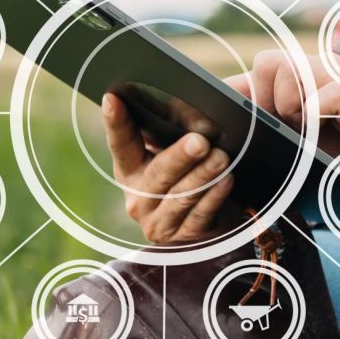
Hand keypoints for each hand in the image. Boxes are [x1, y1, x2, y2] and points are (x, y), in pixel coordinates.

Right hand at [103, 93, 236, 243]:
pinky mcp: (182, 240)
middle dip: (179, 156)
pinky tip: (226, 181)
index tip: (113, 98)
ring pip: (181, 196)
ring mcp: (158, 222)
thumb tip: (186, 103)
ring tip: (221, 158)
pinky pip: (199, 216)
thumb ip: (172, 130)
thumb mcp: (176, 151)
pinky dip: (214, 197)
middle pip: (158, 174)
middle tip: (199, 141)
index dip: (116, 122)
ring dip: (203, 175)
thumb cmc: (191, 172)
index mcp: (130, 170)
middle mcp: (138, 198)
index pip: (121, 144)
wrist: (210, 218)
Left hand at [226, 51, 339, 199]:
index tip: (228, 115)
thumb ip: (283, 119)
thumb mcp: (313, 134)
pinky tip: (320, 131)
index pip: (264, 65)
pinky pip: (321, 95)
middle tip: (285, 127)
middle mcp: (328, 67)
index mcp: (315, 74)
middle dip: (265, 99)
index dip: (241, 89)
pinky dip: (312, 115)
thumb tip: (239, 117)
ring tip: (307, 131)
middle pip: (268, 61)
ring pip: (289, 70)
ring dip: (288, 108)